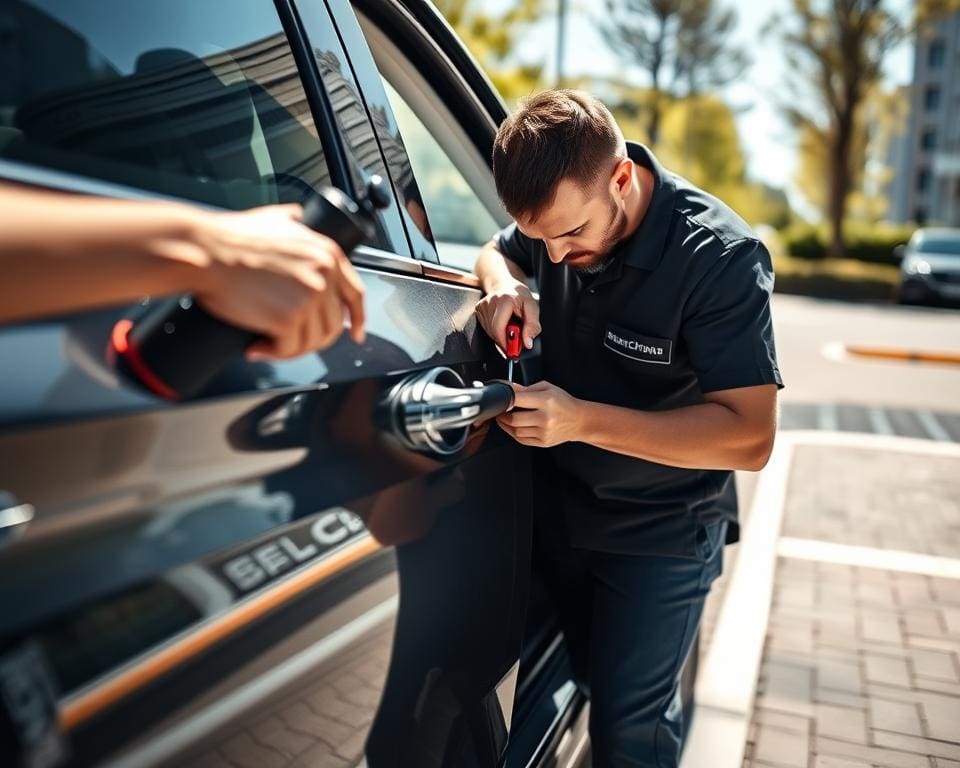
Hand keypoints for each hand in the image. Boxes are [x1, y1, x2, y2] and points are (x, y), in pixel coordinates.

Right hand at [191, 203, 365, 358]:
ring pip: (312, 341)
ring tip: (267, 344)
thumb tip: (298, 217)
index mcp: (327, 254)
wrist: (206, 251)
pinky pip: (289, 349)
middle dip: (313, 339)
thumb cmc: (230, 237)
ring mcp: (309, 298)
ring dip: (289, 348)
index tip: (355, 332)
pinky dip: (273, 354)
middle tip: (289, 342)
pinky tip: (257, 348)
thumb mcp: (274, 218)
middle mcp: (325, 275)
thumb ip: (294, 220)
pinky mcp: (288, 318)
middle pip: (333, 324)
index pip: (355, 295)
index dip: (357, 318)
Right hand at [474, 280, 540, 354]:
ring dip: (500, 335)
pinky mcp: (478, 309)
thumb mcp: (533, 307)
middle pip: (494, 332)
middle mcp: (491, 302)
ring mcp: (482, 306)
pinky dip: (495, 330)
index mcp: (505, 300)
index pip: (498, 328)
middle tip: (516, 340)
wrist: (505, 284)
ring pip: (489, 332)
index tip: (512, 351)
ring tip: (510, 326)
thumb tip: (528, 343)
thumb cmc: (519, 295)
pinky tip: (502, 323)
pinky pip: (486, 328)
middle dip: (505, 340)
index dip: (504, 343)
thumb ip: (532, 326)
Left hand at [496, 381, 583, 446]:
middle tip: (500, 410)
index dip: (505, 399)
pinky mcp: (543, 442)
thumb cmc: (564, 403)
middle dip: (502, 414)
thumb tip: (510, 388)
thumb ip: (527, 388)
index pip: (518, 400)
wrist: (579, 421)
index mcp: (546, 401)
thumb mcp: (548, 388)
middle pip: (514, 419)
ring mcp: (543, 432)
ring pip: (516, 431)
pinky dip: (513, 433)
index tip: (501, 398)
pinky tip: (513, 427)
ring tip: (505, 418)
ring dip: (506, 425)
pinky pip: (522, 439)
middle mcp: (545, 418)